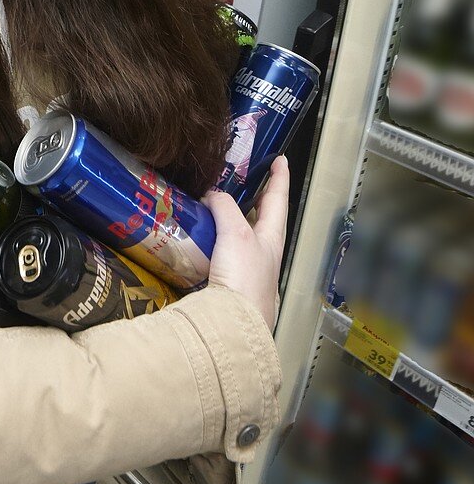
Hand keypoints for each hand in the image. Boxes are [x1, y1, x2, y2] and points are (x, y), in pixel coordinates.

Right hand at [202, 156, 289, 330]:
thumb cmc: (244, 279)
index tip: (280, 160)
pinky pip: (225, 252)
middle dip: (258, 199)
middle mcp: (264, 253)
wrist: (234, 323)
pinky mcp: (230, 282)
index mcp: (271, 238)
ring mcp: (248, 269)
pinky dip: (217, 239)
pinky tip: (203, 240)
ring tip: (216, 207)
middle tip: (247, 181)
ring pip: (244, 236)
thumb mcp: (236, 234)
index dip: (278, 178)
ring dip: (234, 219)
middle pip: (264, 218)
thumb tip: (212, 196)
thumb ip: (225, 209)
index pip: (277, 200)